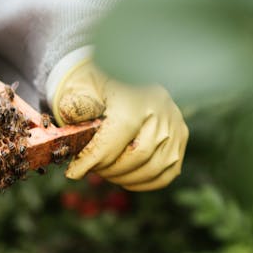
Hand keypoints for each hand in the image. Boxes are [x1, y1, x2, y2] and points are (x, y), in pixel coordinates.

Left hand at [52, 59, 187, 191]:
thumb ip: (75, 109)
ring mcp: (175, 123)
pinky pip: (168, 171)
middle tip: (91, 169)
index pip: (116, 137)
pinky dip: (145, 182)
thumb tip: (71, 136)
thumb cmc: (97, 83)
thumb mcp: (80, 87)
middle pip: (138, 155)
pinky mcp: (181, 135)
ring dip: (125, 177)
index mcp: (135, 96)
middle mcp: (161, 109)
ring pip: (154, 167)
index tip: (73, 172)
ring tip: (105, 171)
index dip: (93, 159)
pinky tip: (125, 178)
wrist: (123, 70)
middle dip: (108, 169)